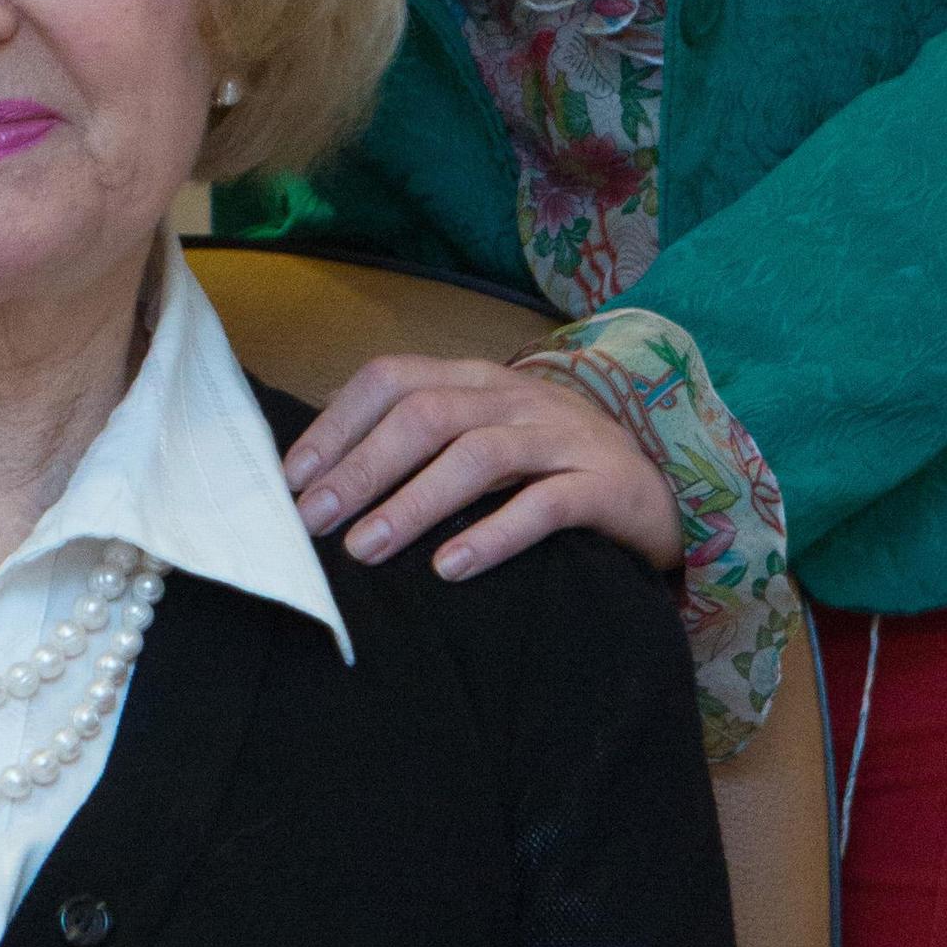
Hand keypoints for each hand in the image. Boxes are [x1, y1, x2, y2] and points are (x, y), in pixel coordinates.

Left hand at [283, 351, 677, 584]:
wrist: (655, 494)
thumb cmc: (544, 470)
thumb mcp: (479, 440)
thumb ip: (415, 444)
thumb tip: (319, 477)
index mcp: (476, 379)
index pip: (393, 378)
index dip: (337, 423)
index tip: (291, 478)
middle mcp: (516, 398)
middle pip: (428, 414)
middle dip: (363, 468)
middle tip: (315, 521)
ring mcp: (564, 437)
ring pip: (480, 455)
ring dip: (415, 502)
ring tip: (366, 548)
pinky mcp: (605, 485)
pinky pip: (546, 505)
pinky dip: (494, 534)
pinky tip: (451, 568)